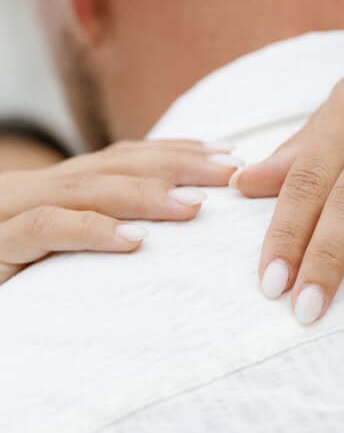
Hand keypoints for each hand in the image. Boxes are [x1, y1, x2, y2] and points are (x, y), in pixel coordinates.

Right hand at [0, 139, 241, 283]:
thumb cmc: (13, 281)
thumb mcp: (63, 255)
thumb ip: (104, 235)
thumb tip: (168, 240)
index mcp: (60, 190)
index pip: (125, 157)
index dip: (177, 150)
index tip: (230, 154)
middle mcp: (38, 190)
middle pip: (116, 164)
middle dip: (178, 164)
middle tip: (232, 173)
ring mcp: (13, 212)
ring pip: (86, 189)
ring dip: (145, 194)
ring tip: (195, 206)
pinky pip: (46, 229)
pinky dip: (92, 231)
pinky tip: (134, 242)